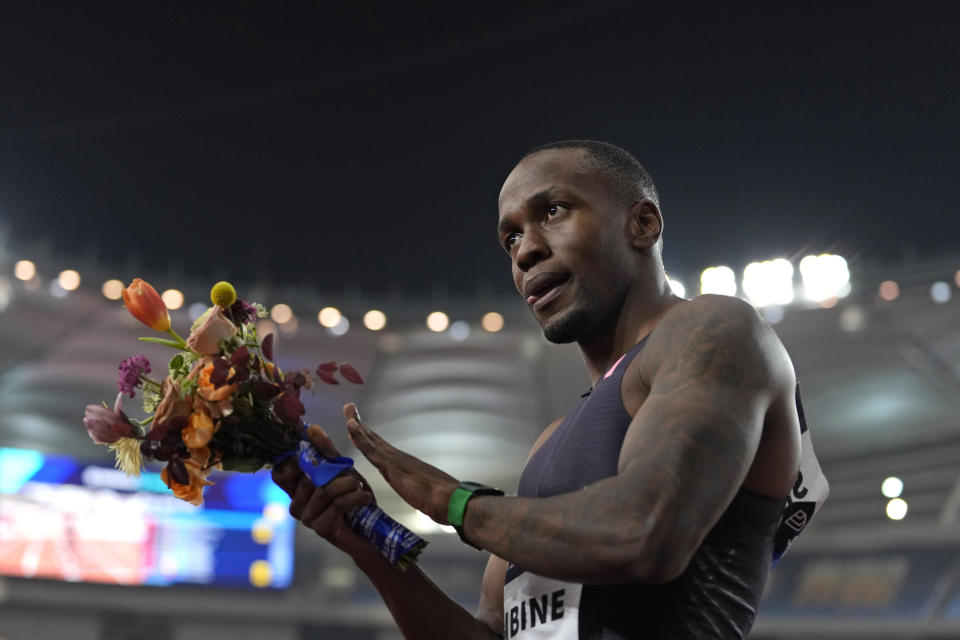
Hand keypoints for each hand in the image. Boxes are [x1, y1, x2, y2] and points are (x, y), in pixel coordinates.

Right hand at [272, 424, 375, 557]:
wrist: (369, 532)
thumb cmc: (353, 500)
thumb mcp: (341, 472)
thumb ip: (326, 452)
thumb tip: (311, 428)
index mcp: (296, 490)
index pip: (281, 473)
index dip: (292, 461)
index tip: (312, 453)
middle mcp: (296, 505)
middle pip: (309, 478)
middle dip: (334, 472)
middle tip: (351, 475)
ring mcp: (307, 518)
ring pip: (324, 490)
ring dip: (348, 484)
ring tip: (359, 486)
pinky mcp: (321, 528)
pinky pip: (338, 504)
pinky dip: (355, 497)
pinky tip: (365, 497)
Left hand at [344, 402, 458, 523]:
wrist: (450, 500)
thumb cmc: (442, 502)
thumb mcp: (427, 497)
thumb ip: (423, 493)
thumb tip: (427, 498)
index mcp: (404, 465)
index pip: (381, 448)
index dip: (368, 437)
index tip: (357, 426)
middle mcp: (398, 457)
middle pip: (374, 438)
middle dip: (360, 424)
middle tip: (349, 408)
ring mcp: (394, 459)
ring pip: (371, 439)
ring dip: (357, 423)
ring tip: (347, 408)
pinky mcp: (391, 465)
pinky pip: (370, 448)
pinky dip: (360, 436)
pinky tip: (351, 426)